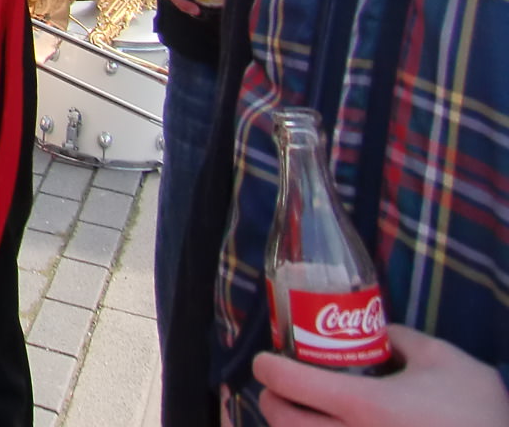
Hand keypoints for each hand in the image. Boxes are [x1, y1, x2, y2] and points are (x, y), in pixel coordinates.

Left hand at [252, 327, 508, 426]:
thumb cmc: (478, 413)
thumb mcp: (443, 360)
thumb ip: (400, 338)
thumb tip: (376, 331)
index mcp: (364, 405)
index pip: (288, 382)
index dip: (269, 365)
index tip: (269, 359)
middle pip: (280, 420)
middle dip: (273, 400)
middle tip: (284, 387)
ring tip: (306, 414)